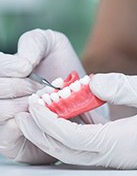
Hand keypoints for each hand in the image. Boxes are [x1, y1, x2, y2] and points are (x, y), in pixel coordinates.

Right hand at [0, 29, 87, 163]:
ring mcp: (3, 117)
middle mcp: (1, 94)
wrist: (81, 93)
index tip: (26, 68)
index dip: (6, 66)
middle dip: (20, 86)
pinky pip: (6, 135)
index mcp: (4, 71)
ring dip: (27, 105)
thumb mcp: (52, 44)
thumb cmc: (64, 67)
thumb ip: (34, 43)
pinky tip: (42, 115)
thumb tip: (22, 62)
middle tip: (43, 87)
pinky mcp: (12, 141)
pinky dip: (25, 124)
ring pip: (0, 110)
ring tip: (47, 100)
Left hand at [16, 72, 136, 167]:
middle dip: (43, 132)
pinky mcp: (127, 151)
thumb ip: (124, 87)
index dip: (49, 123)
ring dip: (55, 133)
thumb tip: (94, 84)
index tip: (35, 106)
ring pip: (77, 152)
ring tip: (41, 115)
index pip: (73, 139)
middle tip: (27, 112)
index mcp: (123, 144)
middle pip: (69, 151)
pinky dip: (73, 134)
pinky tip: (69, 120)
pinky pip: (91, 147)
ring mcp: (122, 156)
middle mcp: (118, 156)